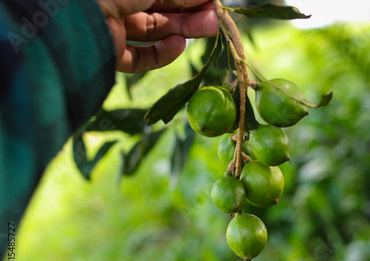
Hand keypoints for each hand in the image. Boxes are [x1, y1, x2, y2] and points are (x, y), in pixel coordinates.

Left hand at [97, 0, 218, 72]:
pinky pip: (138, 56)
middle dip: (188, 12)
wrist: (65, 21)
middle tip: (215, 18)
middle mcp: (114, 2)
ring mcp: (110, 27)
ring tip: (208, 29)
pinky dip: (160, 54)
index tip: (210, 0)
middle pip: (158, 8)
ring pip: (152, 30)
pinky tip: (178, 46)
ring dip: (182, 30)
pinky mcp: (108, 53)